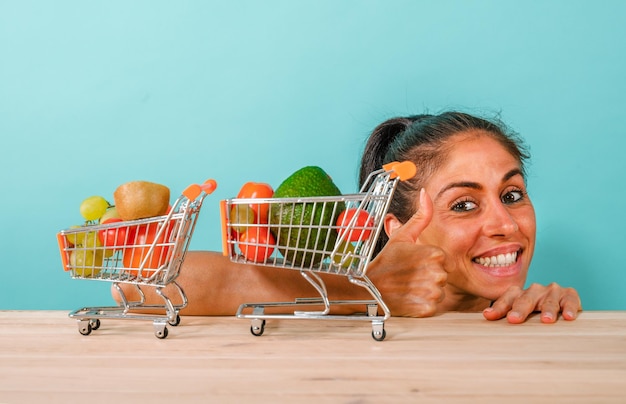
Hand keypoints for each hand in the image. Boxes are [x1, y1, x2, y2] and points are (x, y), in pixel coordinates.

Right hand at [368, 188, 446, 316]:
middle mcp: (436, 272)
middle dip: (427, 277)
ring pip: (438, 292)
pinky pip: (433, 307)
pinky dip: (422, 305)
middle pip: (441, 276)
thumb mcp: (402, 236)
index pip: (441, 260)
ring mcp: (432, 292)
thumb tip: (425, 193)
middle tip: (409, 276)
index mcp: (434, 253)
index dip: (427, 262)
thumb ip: (420, 216)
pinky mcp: (427, 309)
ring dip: (425, 292)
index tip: (412, 264)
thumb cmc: (386, 262)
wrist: (368, 288)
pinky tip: (409, 298)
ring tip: (408, 287)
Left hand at [483, 283, 581, 322]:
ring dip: (547, 309)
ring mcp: (551, 291)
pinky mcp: (568, 294)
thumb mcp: (520, 317)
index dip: (498, 308)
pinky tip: (569, 317)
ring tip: (546, 320)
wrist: (562, 309)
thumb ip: (506, 319)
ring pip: (548, 300)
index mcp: (518, 294)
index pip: (506, 299)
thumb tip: (487, 323)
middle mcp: (534, 290)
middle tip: (514, 319)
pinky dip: (570, 307)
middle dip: (519, 309)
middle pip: (525, 299)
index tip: (489, 316)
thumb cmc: (534, 317)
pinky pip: (569, 299)